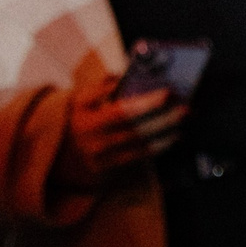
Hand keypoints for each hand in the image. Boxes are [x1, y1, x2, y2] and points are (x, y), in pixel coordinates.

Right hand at [50, 71, 187, 191]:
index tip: (168, 93)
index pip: (122, 111)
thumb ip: (102, 87)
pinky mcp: (108, 169)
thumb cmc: (78, 118)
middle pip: (136, 129)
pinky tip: (173, 137)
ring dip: (166, 132)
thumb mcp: (80, 99)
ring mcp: (101, 157)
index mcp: (87, 119)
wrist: (59, 153)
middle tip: (186, 108)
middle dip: (164, 118)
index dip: (146, 103)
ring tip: (184, 120)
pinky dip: (157, 146)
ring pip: (140, 144)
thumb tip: (124, 77)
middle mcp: (95, 141)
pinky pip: (138, 157)